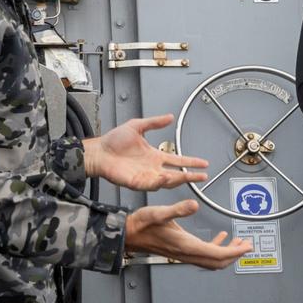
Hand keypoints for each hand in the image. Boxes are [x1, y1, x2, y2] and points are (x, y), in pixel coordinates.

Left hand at [84, 114, 208, 191]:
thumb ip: (154, 122)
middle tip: (203, 176)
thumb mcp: (137, 126)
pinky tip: (166, 178)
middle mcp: (153, 168)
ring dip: (178, 179)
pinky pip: (152, 185)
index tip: (203, 163)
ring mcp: (146, 176)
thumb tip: (169, 117)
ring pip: (167, 181)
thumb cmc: (113, 141)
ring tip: (188, 177)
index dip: (191, 161)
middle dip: (191, 175)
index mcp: (155, 156)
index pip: (178, 160)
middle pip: (177, 174)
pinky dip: (160, 182)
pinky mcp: (137, 182)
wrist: (98, 151)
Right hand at [124, 199, 251, 269]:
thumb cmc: (140, 225)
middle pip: (217, 262)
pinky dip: (215, 248)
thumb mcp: (159, 213)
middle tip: (247, 245)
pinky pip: (203, 254)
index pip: (217, 254)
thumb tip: (194, 205)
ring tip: (238, 243)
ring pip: (211, 260)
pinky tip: (218, 238)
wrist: (126, 234)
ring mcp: (183, 254)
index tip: (247, 246)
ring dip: (226, 253)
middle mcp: (186, 253)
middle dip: (235, 255)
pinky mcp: (180, 250)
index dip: (234, 252)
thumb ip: (178, 209)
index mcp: (185, 246)